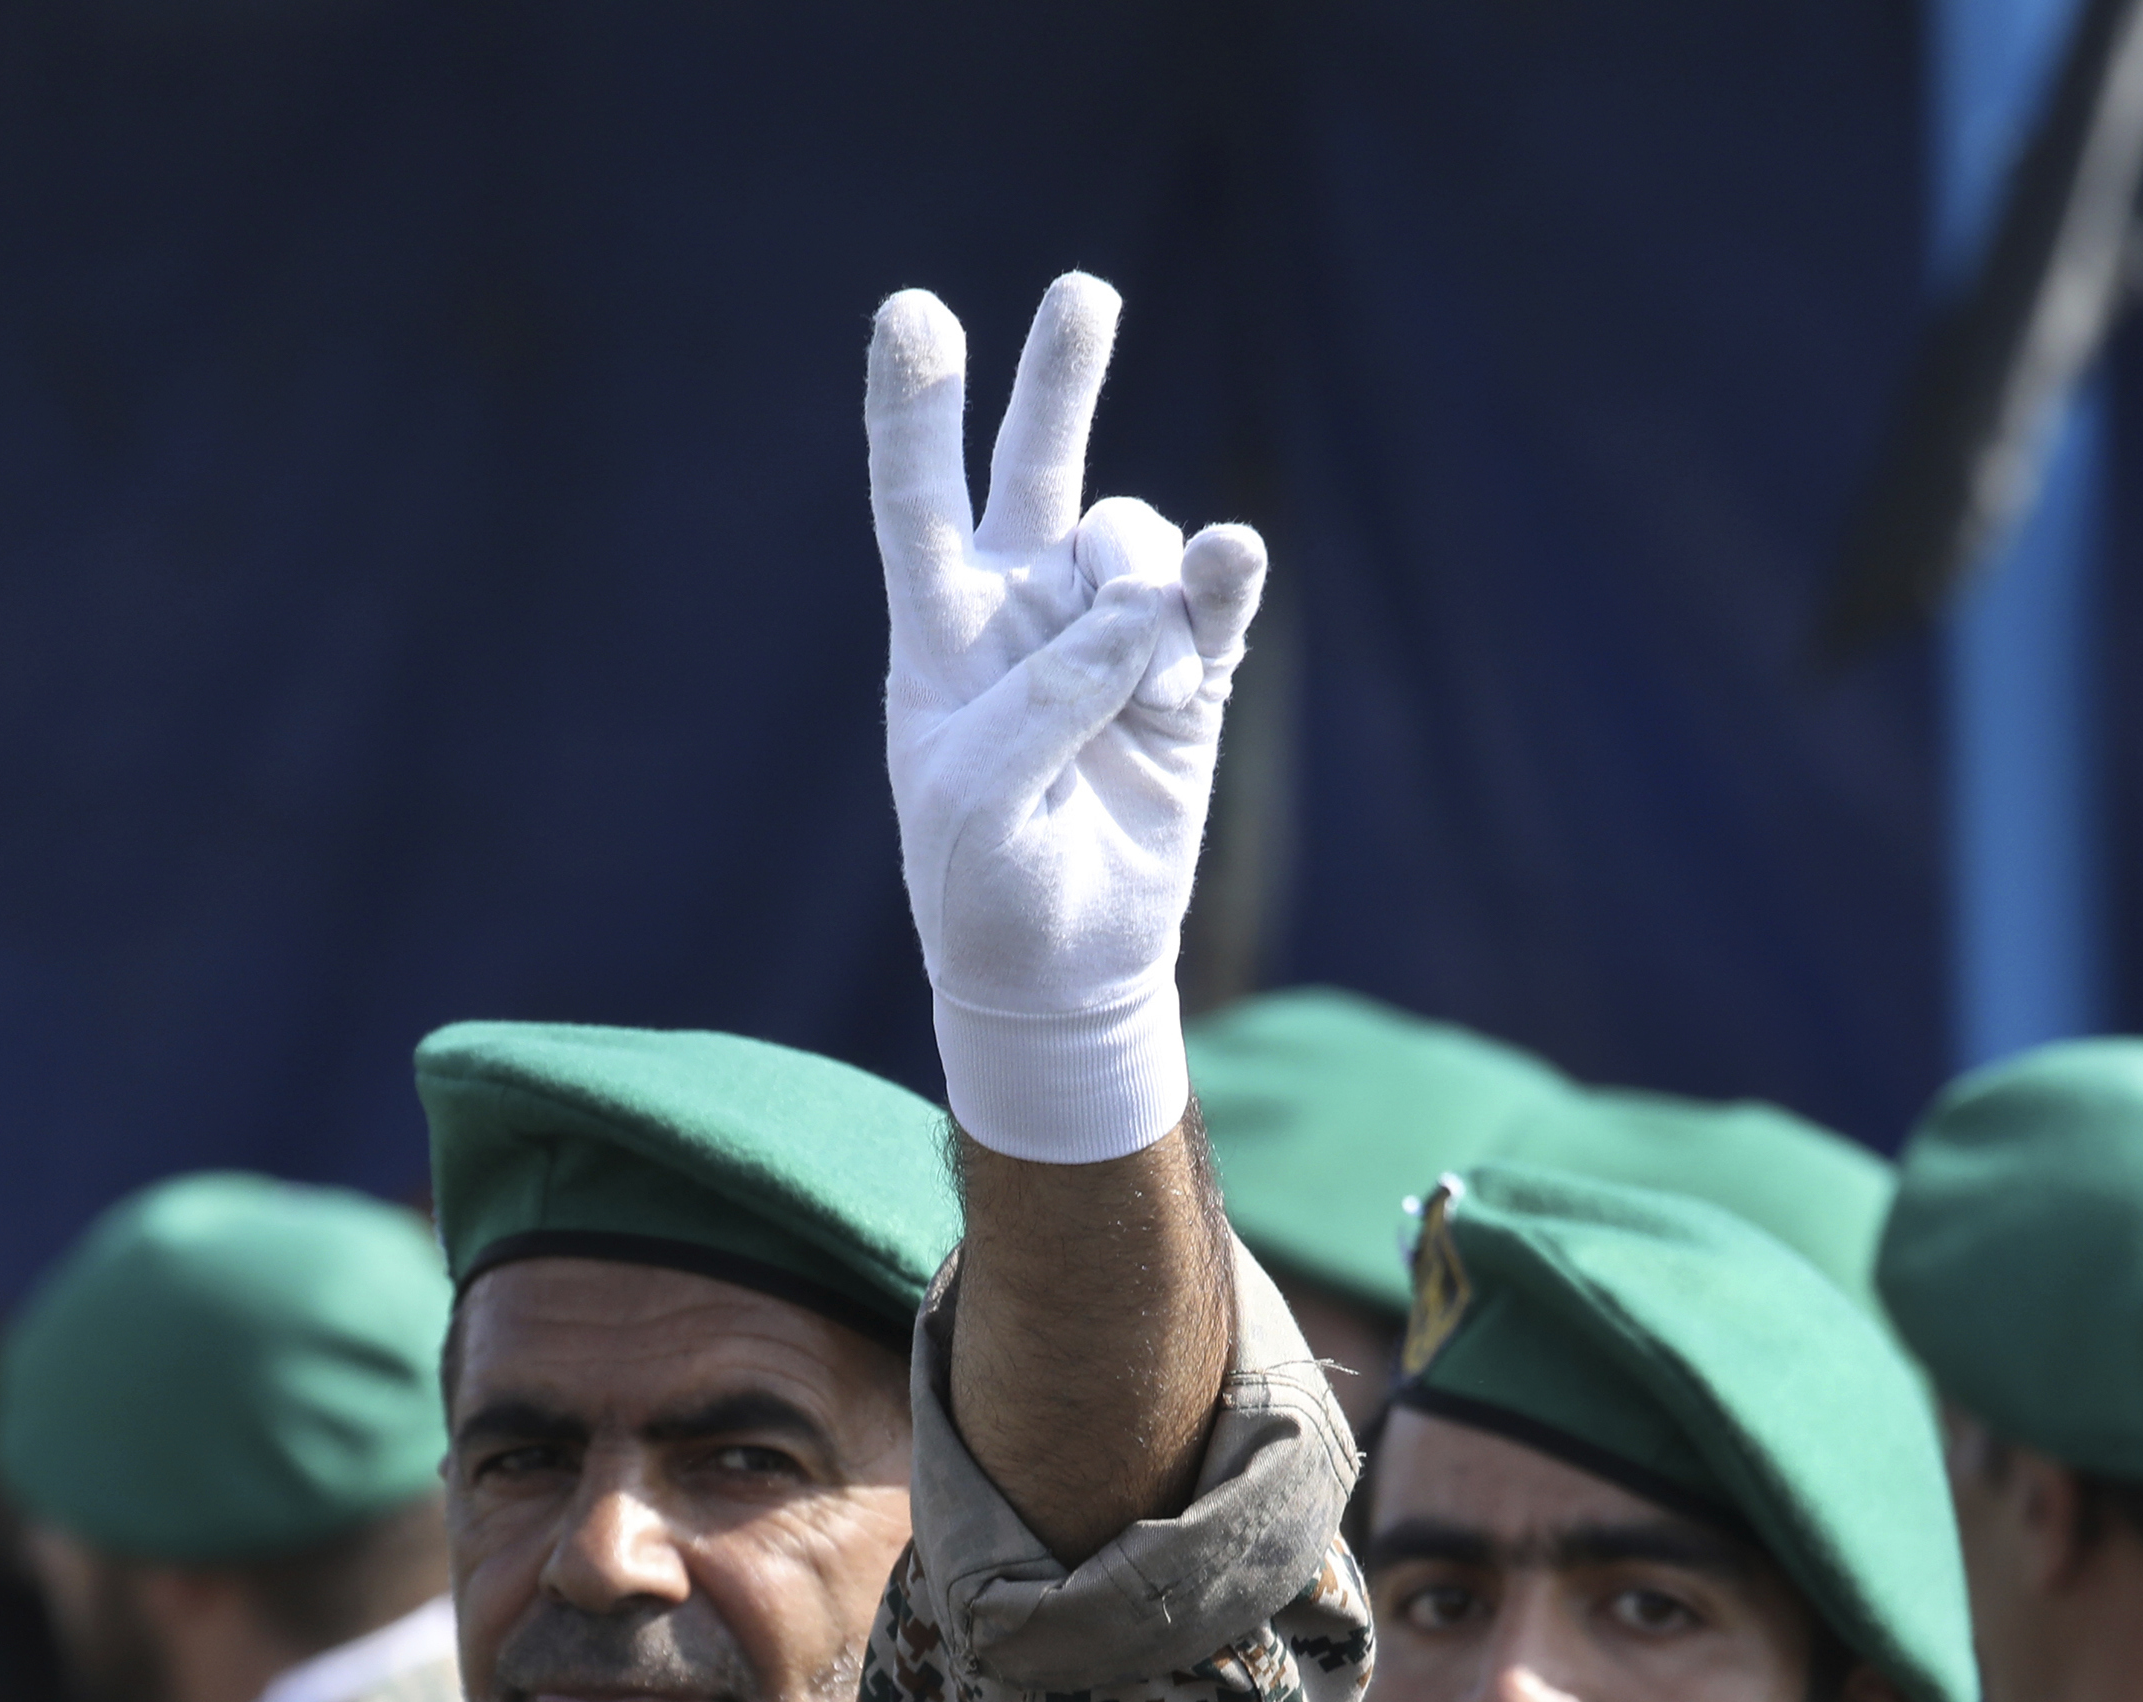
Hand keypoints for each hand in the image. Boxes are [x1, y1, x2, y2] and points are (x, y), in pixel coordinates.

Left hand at [867, 274, 1267, 1165]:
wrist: (1062, 967)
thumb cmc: (985, 883)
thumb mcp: (981, 796)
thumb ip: (1051, 691)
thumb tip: (1148, 604)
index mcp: (941, 631)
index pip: (918, 501)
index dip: (912, 410)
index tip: (911, 312)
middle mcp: (1026, 609)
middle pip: (1036, 464)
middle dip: (1061, 377)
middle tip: (1087, 294)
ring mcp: (1112, 635)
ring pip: (1137, 539)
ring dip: (1140, 592)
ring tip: (1136, 690)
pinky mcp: (1189, 675)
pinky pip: (1214, 597)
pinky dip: (1222, 581)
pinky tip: (1231, 561)